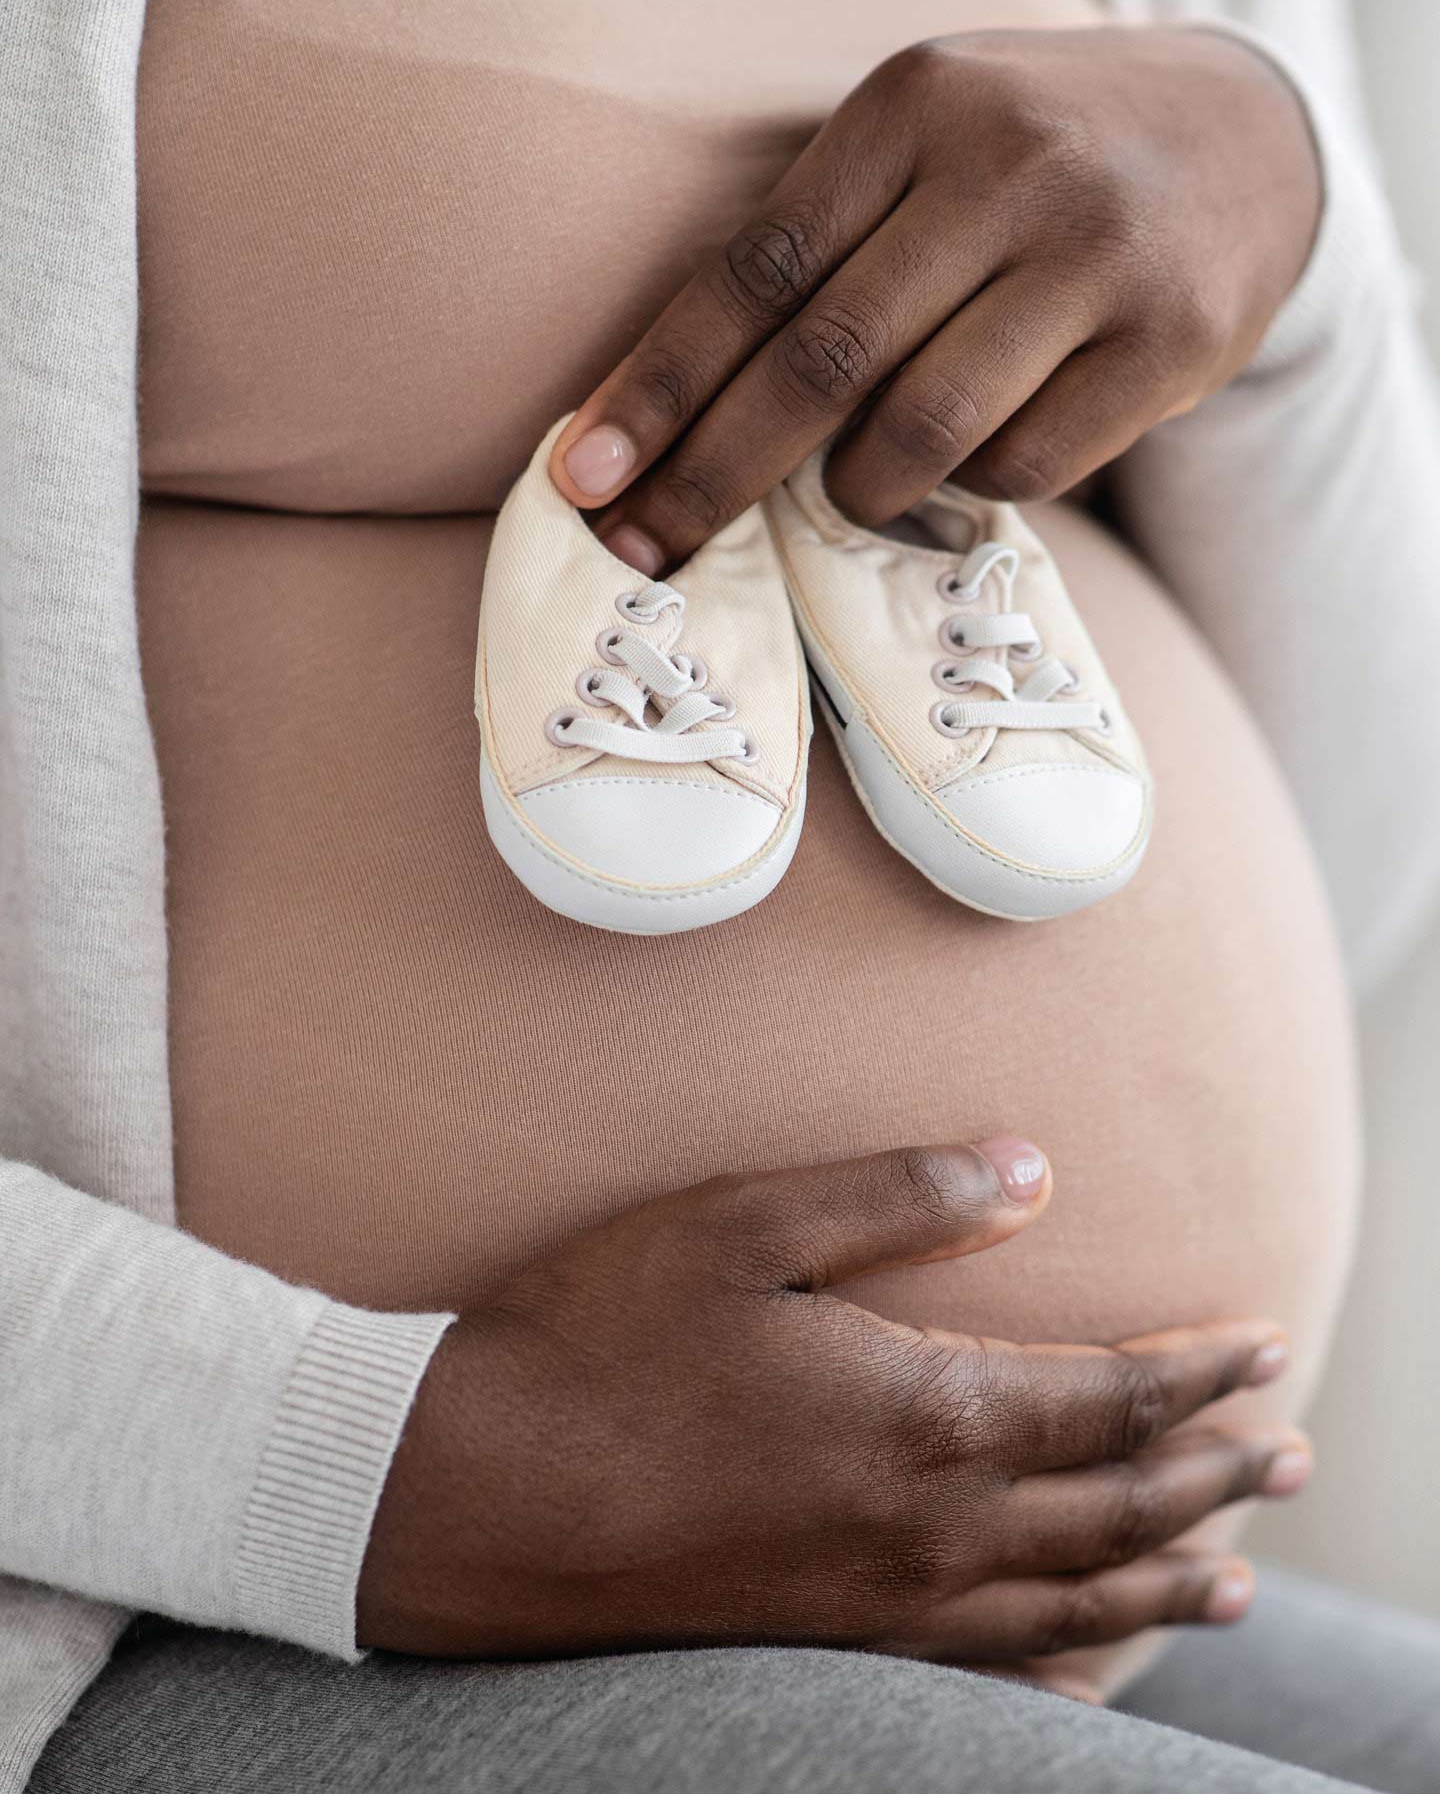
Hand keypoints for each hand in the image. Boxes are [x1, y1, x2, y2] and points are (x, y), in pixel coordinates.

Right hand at [358, 1137, 1306, 1666]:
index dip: (1200, 1372)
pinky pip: (992, 1675)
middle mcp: (931, 1526)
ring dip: (1167, 1580)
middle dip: (1217, 1477)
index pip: (1113, 1400)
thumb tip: (1031, 1170)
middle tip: (1288, 1454)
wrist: (480, 1494)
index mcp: (925, 1413)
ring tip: (1233, 1576)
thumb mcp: (745, 1226)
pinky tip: (1088, 1663)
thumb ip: (899, 1194)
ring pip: (1074, 1605)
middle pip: (1119, 1510)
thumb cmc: (602, 1341)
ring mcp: (886, 1602)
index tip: (1264, 1343)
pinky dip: (1067, 1666)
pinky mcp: (833, 1644)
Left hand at [547, 25, 1320, 571]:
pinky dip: (973, 486)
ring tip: (851, 490)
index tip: (583, 479)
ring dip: (857, 492)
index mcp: (911, 109)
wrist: (1247, 135)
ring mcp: (1096, 256)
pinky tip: (979, 451)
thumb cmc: (1033, 166)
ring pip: (923, 432)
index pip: (753, 271)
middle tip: (642, 556)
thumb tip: (684, 418)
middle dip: (713, 478)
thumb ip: (824, 254)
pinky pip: (1022, 467)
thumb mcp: (924, 151)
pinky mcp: (1171, 341)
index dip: (658, 386)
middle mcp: (1005, 169)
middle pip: (821, 364)